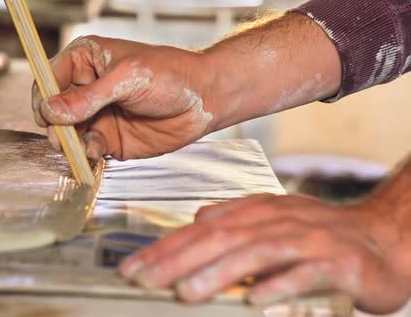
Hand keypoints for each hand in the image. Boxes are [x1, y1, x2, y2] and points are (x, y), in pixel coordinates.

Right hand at [31, 36, 216, 160]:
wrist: (204, 99)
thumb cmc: (170, 74)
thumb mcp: (127, 79)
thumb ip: (88, 97)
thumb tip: (51, 111)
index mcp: (86, 60)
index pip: (49, 78)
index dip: (44, 97)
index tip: (47, 115)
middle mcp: (86, 88)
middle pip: (53, 110)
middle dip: (55, 126)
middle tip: (62, 138)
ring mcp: (96, 115)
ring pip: (68, 133)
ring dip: (70, 144)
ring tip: (82, 148)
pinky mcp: (109, 139)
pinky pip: (87, 150)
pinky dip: (86, 155)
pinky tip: (96, 154)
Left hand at [118, 194, 410, 313]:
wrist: (380, 238)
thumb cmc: (320, 234)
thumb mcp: (273, 219)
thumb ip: (236, 217)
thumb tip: (198, 218)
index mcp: (257, 212)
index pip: (201, 229)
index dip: (165, 248)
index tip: (133, 267)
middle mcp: (277, 221)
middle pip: (220, 239)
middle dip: (177, 260)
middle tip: (143, 280)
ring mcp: (307, 240)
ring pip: (256, 253)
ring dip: (219, 273)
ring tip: (185, 293)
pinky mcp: (337, 264)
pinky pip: (305, 275)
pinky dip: (280, 285)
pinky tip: (255, 301)